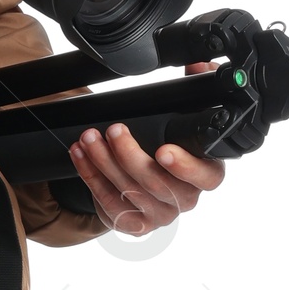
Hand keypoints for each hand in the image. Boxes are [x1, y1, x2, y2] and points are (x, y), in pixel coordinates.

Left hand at [68, 71, 226, 236]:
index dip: (187, 167)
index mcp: (205, 174)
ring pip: (129, 191)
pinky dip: (91, 176)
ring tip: (89, 138)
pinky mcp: (134, 224)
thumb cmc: (167, 148)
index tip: (164, 151)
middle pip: (158, 182)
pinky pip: (109, 202)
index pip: (207, 177)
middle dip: (130, 154)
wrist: (147, 184)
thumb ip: (194, 92)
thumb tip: (198, 66)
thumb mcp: (183, 120)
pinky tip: (81, 155)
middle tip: (114, 130)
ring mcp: (160, 214)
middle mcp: (185, 198)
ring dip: (104, 162)